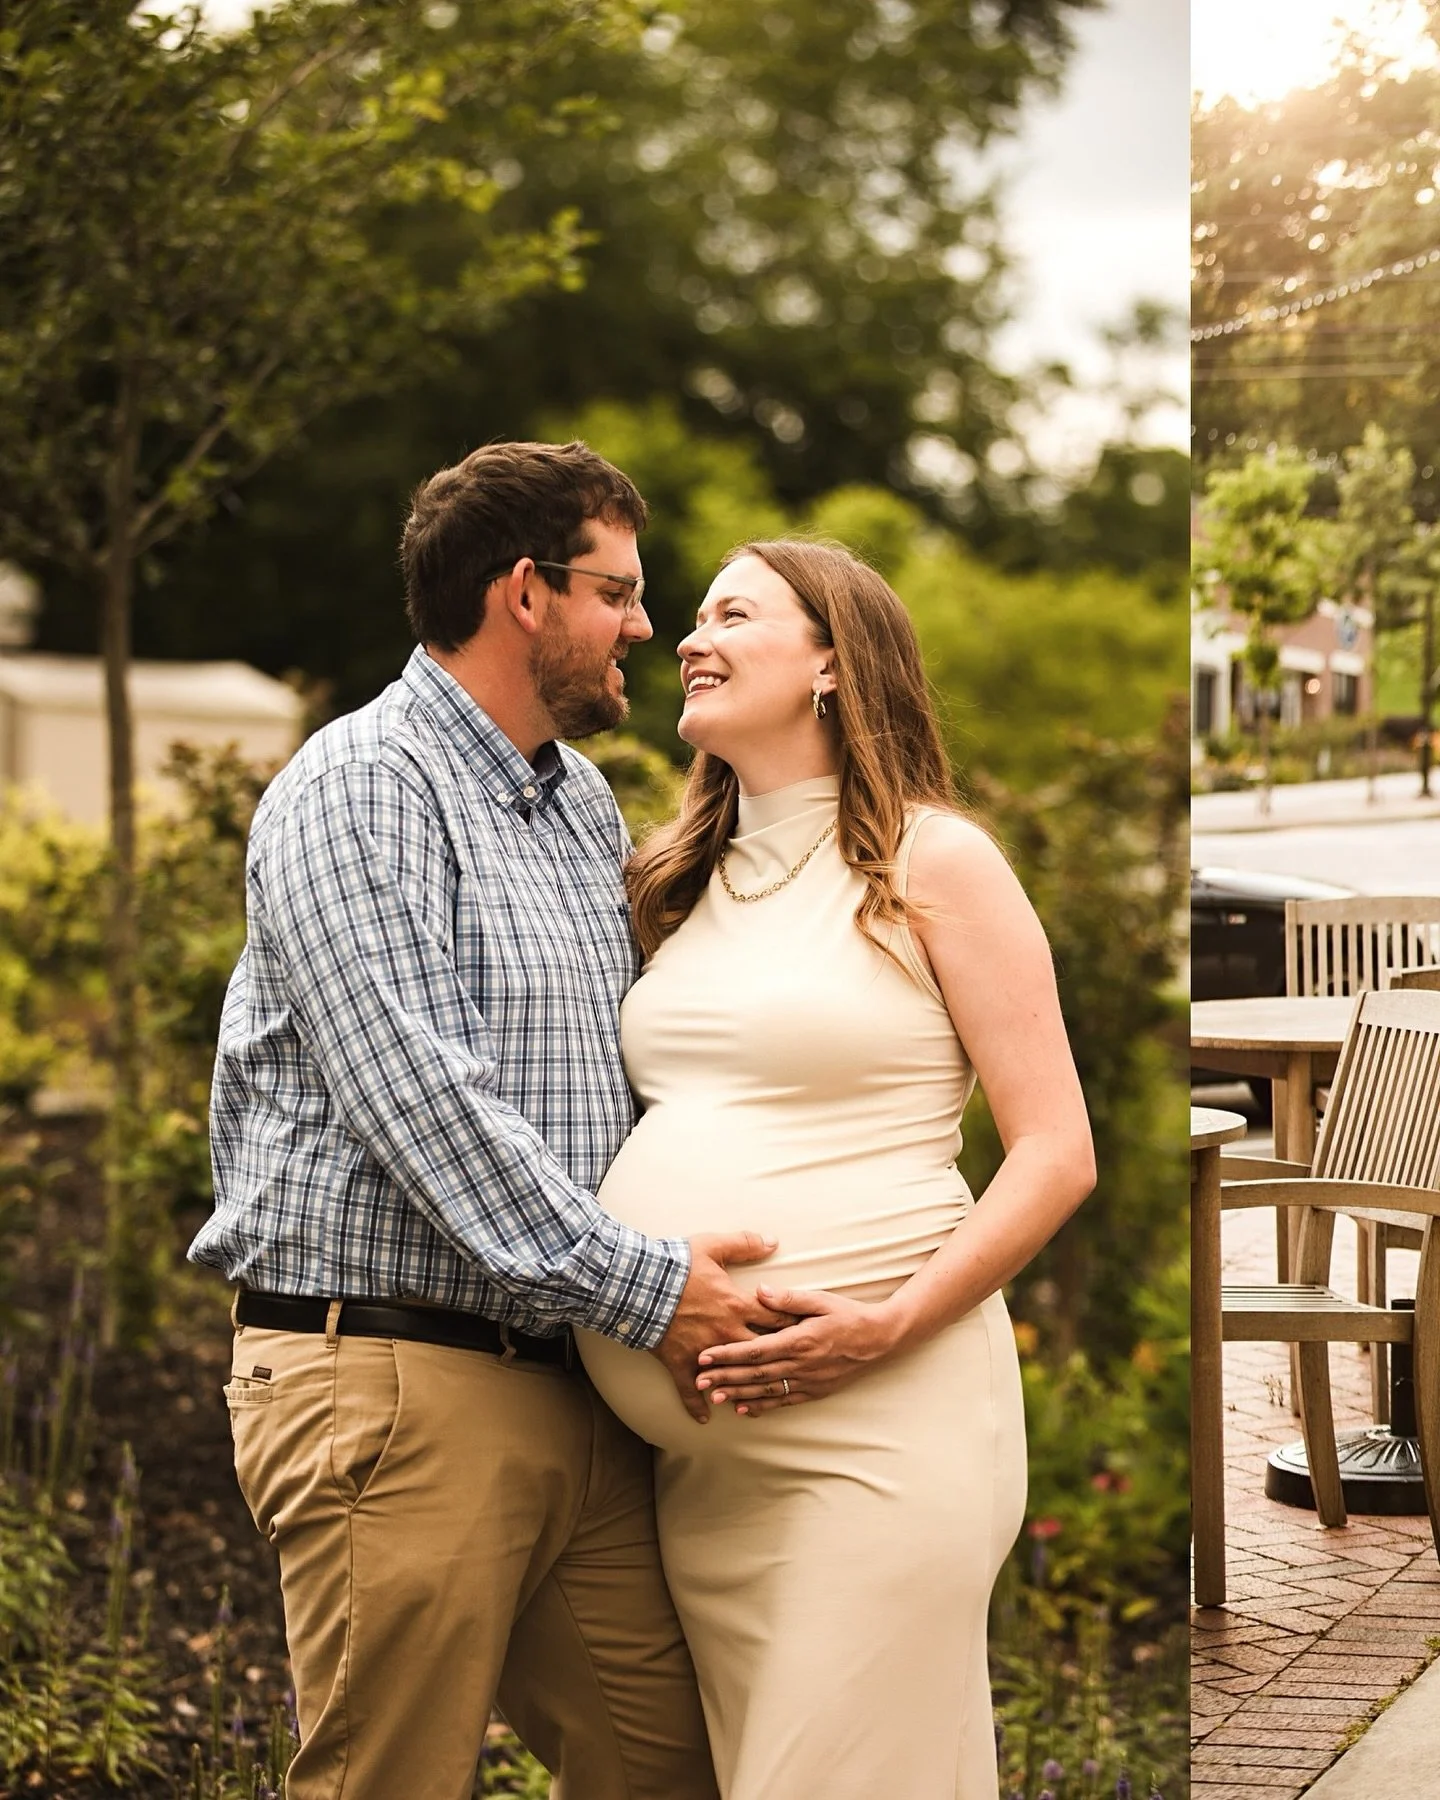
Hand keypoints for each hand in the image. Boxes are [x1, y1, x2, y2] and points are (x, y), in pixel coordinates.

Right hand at [651, 1232, 788, 1422]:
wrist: (638, 1286)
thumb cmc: (675, 1265)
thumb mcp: (712, 1245)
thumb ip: (744, 1244)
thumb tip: (772, 1241)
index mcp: (737, 1305)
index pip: (776, 1318)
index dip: (794, 1324)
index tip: (809, 1331)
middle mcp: (726, 1332)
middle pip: (762, 1351)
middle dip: (780, 1358)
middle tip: (796, 1366)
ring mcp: (704, 1351)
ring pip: (732, 1374)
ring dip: (744, 1386)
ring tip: (757, 1398)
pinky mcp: (680, 1364)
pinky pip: (690, 1391)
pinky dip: (697, 1406)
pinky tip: (705, 1418)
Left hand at [695, 1283, 903, 1414]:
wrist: (879, 1338)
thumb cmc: (848, 1315)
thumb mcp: (820, 1299)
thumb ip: (788, 1298)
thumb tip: (759, 1291)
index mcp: (799, 1340)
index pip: (755, 1350)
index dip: (728, 1354)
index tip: (704, 1356)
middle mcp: (801, 1364)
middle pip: (755, 1373)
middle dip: (725, 1377)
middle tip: (699, 1380)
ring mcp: (808, 1380)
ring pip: (766, 1390)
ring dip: (739, 1394)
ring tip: (714, 1397)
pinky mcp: (814, 1390)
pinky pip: (784, 1401)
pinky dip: (762, 1406)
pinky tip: (745, 1409)